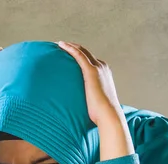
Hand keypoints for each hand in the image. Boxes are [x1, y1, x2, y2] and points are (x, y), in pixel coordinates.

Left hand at [57, 41, 132, 159]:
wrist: (109, 115)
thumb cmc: (102, 114)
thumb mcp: (95, 104)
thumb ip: (89, 100)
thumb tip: (81, 108)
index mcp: (104, 74)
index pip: (90, 60)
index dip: (80, 56)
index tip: (69, 54)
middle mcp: (102, 67)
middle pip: (86, 53)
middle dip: (74, 48)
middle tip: (61, 46)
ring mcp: (97, 68)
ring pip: (82, 51)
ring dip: (70, 46)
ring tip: (58, 44)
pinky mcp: (91, 71)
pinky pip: (78, 55)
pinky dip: (70, 48)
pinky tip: (61, 45)